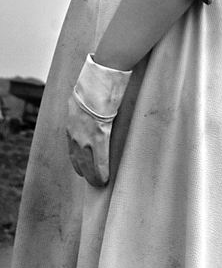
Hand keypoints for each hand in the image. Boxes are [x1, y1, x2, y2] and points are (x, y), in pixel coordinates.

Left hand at [65, 55, 130, 186]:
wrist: (98, 83)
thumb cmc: (95, 87)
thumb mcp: (82, 99)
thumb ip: (85, 108)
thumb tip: (92, 107)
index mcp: (71, 125)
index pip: (72, 150)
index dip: (79, 162)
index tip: (84, 171)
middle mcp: (74, 134)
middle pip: (78, 161)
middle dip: (86, 174)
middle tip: (93, 182)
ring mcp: (85, 137)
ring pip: (87, 164)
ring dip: (93, 176)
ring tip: (100, 184)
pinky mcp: (98, 138)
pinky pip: (99, 161)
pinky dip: (101, 172)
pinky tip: (105, 179)